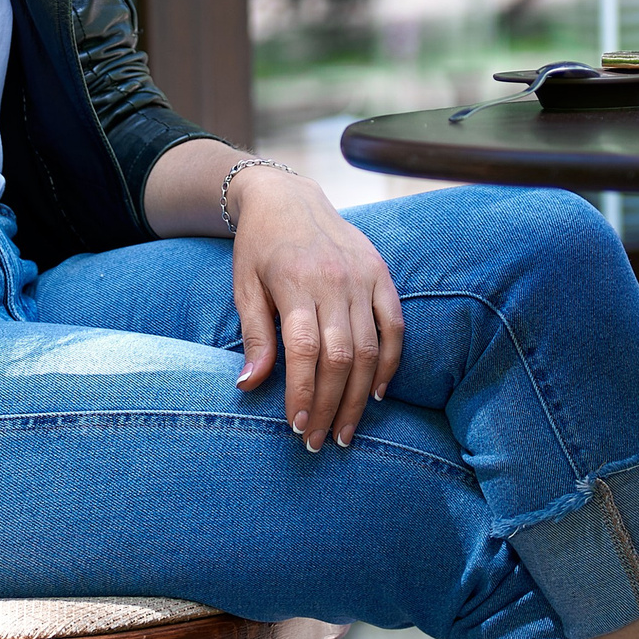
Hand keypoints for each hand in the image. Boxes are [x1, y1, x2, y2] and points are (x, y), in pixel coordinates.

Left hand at [229, 169, 404, 451]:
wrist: (287, 196)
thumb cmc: (258, 247)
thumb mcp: (244, 286)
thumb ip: (254, 335)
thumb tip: (249, 385)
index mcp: (294, 282)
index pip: (304, 350)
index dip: (304, 393)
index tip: (298, 427)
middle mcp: (334, 280)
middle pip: (341, 357)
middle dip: (332, 406)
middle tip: (321, 442)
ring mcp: (362, 277)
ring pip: (370, 349)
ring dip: (360, 397)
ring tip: (347, 431)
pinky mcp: (381, 274)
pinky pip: (394, 325)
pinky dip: (390, 362)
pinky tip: (377, 392)